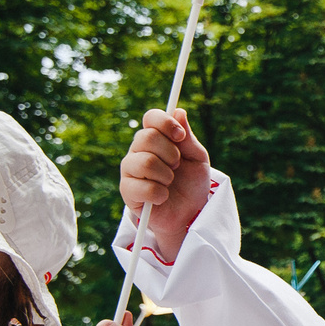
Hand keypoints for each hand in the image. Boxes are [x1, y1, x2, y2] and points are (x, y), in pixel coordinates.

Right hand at [120, 109, 212, 259]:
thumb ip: (187, 138)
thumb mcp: (197, 159)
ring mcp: (130, 170)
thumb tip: (178, 111)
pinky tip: (162, 197)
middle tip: (177, 166)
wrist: (188, 214)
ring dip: (166, 175)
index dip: (165, 123)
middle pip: (146, 137)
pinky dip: (159, 193)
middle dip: (170, 154)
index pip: (151, 117)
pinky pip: (141, 187)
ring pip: (145, 162)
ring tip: (170, 183)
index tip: (180, 136)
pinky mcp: (127, 191)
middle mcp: (138, 150)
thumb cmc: (191, 183)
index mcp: (156, 138)